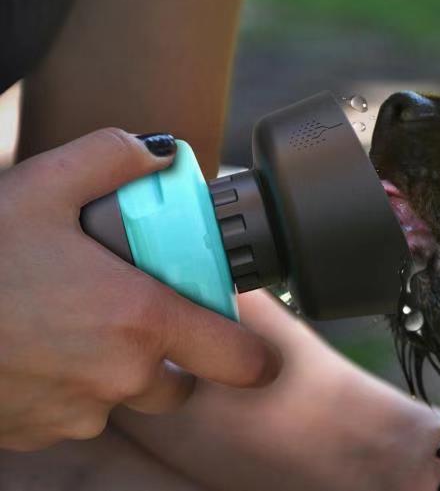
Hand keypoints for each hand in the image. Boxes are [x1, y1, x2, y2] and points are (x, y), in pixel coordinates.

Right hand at [0, 129, 280, 451]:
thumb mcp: (40, 185)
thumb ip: (111, 159)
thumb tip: (160, 152)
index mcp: (140, 321)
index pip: (237, 359)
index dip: (255, 356)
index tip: (256, 351)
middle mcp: (119, 377)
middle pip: (182, 383)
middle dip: (175, 355)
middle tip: (144, 316)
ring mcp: (78, 413)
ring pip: (127, 400)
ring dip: (120, 372)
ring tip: (79, 325)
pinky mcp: (37, 433)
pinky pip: (76, 414)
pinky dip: (72, 389)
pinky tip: (40, 350)